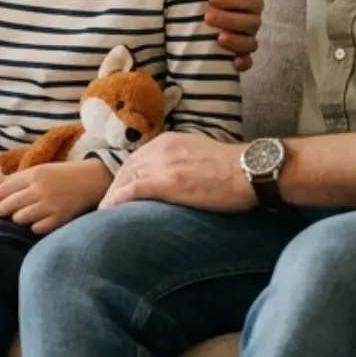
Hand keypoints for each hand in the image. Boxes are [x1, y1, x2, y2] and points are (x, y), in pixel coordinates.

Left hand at [0, 160, 112, 234]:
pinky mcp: (59, 219)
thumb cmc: (64, 174)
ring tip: (23, 215)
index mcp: (35, 174)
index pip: (4, 188)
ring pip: (20, 219)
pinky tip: (38, 221)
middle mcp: (40, 189)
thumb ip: (18, 178)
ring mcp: (50, 205)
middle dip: (2, 210)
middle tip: (4, 211)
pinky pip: (36, 229)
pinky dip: (35, 226)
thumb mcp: (41, 169)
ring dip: (18, 218)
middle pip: (8, 205)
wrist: (93, 180)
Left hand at [103, 134, 252, 212]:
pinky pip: (130, 192)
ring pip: (124, 180)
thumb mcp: (201, 156)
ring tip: (104, 215)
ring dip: (111, 197)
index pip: (137, 158)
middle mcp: (161, 148)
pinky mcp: (165, 181)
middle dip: (114, 188)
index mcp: (169, 141)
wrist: (251, 171)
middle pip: (126, 168)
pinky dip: (115, 202)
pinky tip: (108, 213)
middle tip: (106, 207)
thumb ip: (183, 162)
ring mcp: (162, 163)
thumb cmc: (235, 169)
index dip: (125, 176)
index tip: (119, 192)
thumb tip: (177, 180)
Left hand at [206, 0, 263, 70]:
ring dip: (236, 41)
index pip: (251, 0)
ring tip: (218, 38)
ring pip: (251, 43)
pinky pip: (249, 62)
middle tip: (207, 17)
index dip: (233, 0)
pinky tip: (235, 62)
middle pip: (251, 22)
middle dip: (229, 20)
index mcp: (251, 1)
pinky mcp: (242, 56)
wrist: (209, 14)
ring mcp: (249, 39)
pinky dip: (244, 63)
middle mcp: (253, 21)